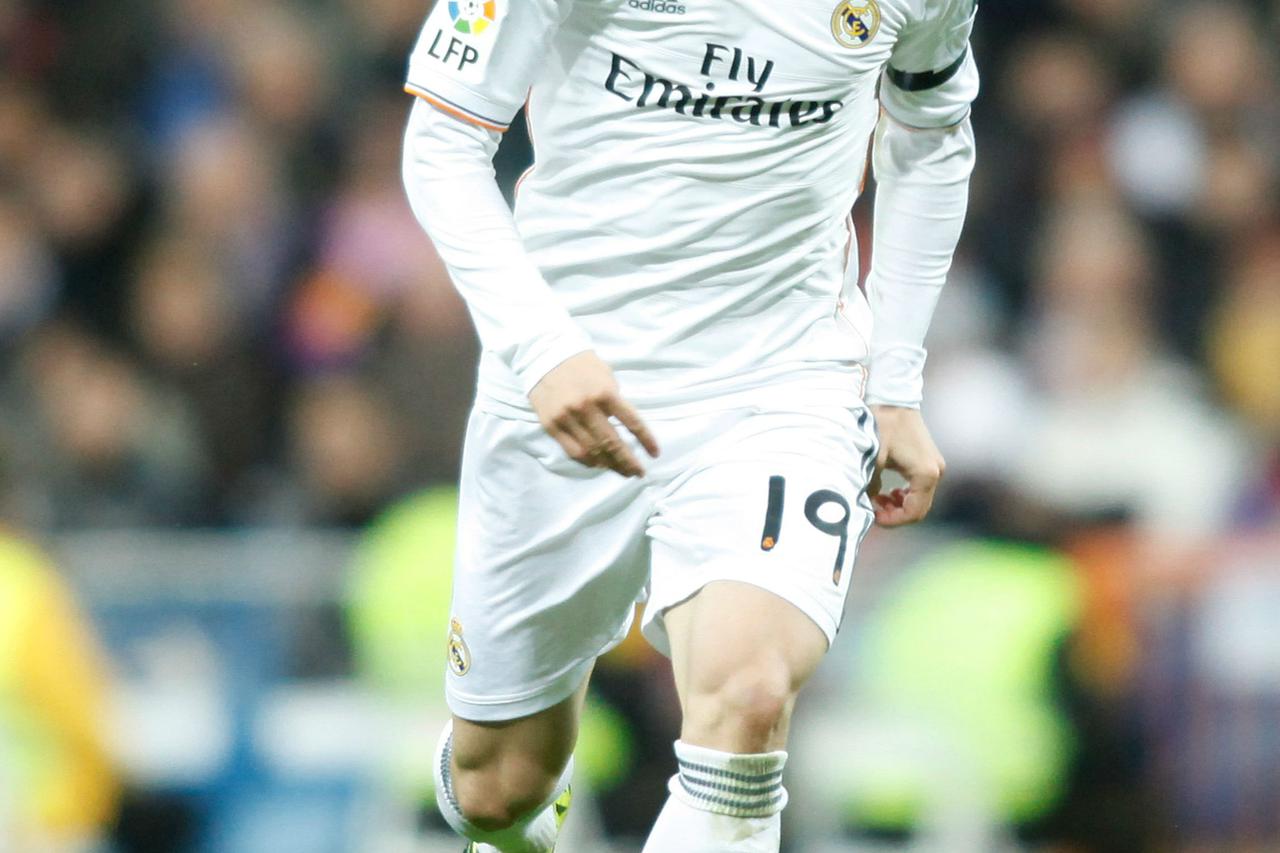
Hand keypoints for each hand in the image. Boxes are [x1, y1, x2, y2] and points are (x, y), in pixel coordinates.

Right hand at [528, 351, 660, 476]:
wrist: (546, 356)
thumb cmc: (582, 366)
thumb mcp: (607, 377)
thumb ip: (615, 403)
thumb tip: (622, 429)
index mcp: (605, 393)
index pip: (632, 422)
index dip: (646, 441)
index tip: (655, 454)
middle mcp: (586, 408)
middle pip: (612, 443)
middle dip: (628, 461)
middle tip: (638, 473)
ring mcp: (567, 418)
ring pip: (592, 451)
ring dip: (610, 464)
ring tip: (621, 471)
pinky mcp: (551, 426)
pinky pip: (573, 451)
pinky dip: (588, 461)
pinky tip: (599, 464)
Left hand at [868, 405, 944, 526]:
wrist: (893, 400)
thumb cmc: (882, 427)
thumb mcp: (873, 459)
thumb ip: (870, 486)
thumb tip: (866, 506)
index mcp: (925, 474)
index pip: (914, 512)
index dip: (893, 521)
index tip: (873, 518)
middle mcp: (936, 472)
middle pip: (919, 509)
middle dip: (895, 514)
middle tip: (873, 510)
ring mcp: (934, 467)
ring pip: (919, 500)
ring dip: (899, 505)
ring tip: (877, 500)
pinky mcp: (928, 462)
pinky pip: (919, 489)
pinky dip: (904, 495)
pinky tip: (887, 492)